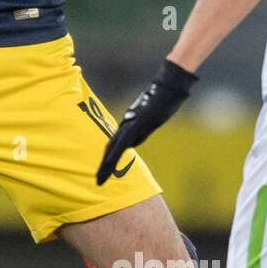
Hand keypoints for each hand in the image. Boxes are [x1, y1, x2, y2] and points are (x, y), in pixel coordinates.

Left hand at [96, 58, 198, 185]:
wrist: (169, 86)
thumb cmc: (162, 99)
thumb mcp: (150, 118)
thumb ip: (139, 130)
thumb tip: (130, 144)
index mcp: (129, 124)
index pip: (114, 144)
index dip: (107, 159)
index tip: (103, 172)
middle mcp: (127, 124)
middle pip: (110, 147)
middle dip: (103, 166)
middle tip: (97, 181)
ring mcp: (132, 123)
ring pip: (113, 147)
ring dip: (106, 164)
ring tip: (99, 178)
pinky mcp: (138, 123)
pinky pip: (123, 141)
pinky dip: (115, 153)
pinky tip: (108, 162)